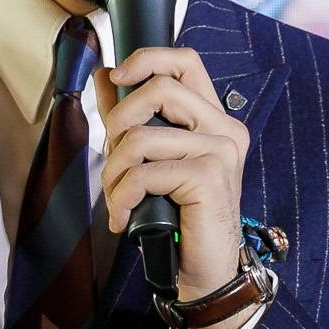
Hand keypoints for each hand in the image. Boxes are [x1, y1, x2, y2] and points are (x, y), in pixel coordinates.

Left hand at [101, 44, 251, 305]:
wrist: (205, 271)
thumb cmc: (178, 217)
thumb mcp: (152, 160)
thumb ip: (132, 118)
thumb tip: (104, 74)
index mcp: (214, 118)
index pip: (185, 62)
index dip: (147, 58)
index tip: (118, 77)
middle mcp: (224, 128)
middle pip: (159, 89)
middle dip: (118, 124)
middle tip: (113, 162)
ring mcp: (221, 151)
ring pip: (142, 136)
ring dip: (114, 173)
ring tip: (117, 201)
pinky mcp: (209, 177)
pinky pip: (145, 172)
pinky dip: (123, 196)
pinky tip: (123, 218)